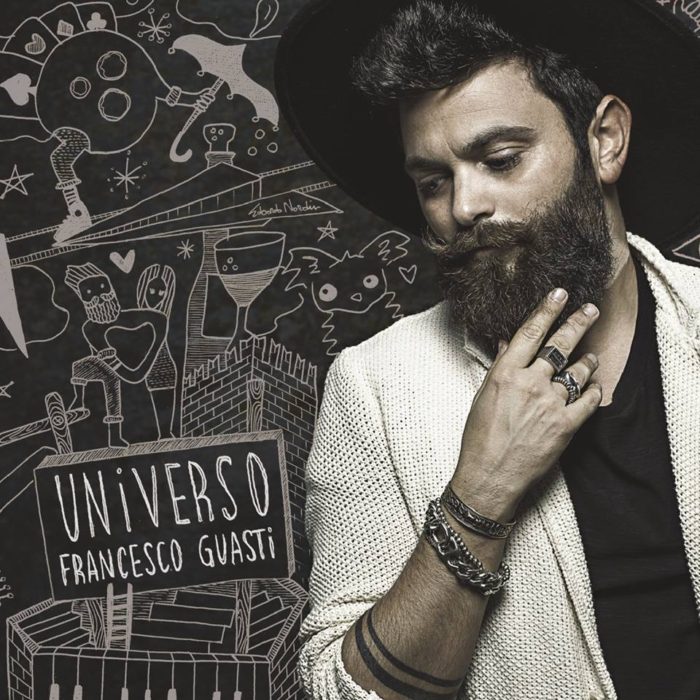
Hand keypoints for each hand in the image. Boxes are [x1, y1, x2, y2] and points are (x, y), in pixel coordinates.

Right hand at [451, 288, 602, 520]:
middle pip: (560, 344)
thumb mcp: (483, 396)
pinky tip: (594, 387)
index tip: (560, 294)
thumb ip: (500, 367)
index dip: (547, 310)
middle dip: (578, 322)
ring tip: (591, 357)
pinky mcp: (567, 426)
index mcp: (505, 374)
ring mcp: (551, 404)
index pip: (530, 332)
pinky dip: (594, 391)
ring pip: (578, 371)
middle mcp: (530, 384)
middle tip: (591, 309)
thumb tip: (508, 344)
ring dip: (588, 361)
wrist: (490, 475)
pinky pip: (589, 401)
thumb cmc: (480, 438)